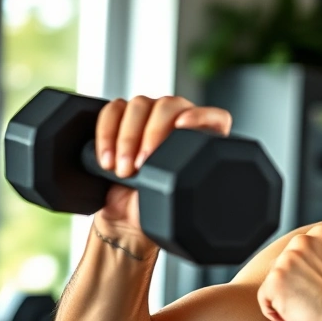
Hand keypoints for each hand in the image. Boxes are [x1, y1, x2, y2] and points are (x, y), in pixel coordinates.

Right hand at [92, 95, 231, 237]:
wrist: (127, 215)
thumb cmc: (156, 207)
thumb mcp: (174, 201)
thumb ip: (183, 184)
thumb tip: (182, 174)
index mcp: (203, 141)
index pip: (215, 118)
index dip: (202, 116)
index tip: (183, 125)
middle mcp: (178, 121)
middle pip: (170, 105)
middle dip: (152, 133)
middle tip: (141, 164)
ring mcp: (149, 115)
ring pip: (139, 105)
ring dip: (127, 138)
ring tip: (123, 170)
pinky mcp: (121, 117)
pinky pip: (113, 111)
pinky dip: (106, 134)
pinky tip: (107, 160)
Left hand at [257, 225, 321, 320]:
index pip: (304, 255)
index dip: (312, 277)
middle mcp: (302, 241)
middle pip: (287, 267)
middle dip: (297, 286)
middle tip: (315, 303)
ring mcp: (286, 261)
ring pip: (276, 283)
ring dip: (288, 299)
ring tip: (308, 312)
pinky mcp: (274, 282)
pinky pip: (266, 299)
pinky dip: (277, 313)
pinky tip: (297, 319)